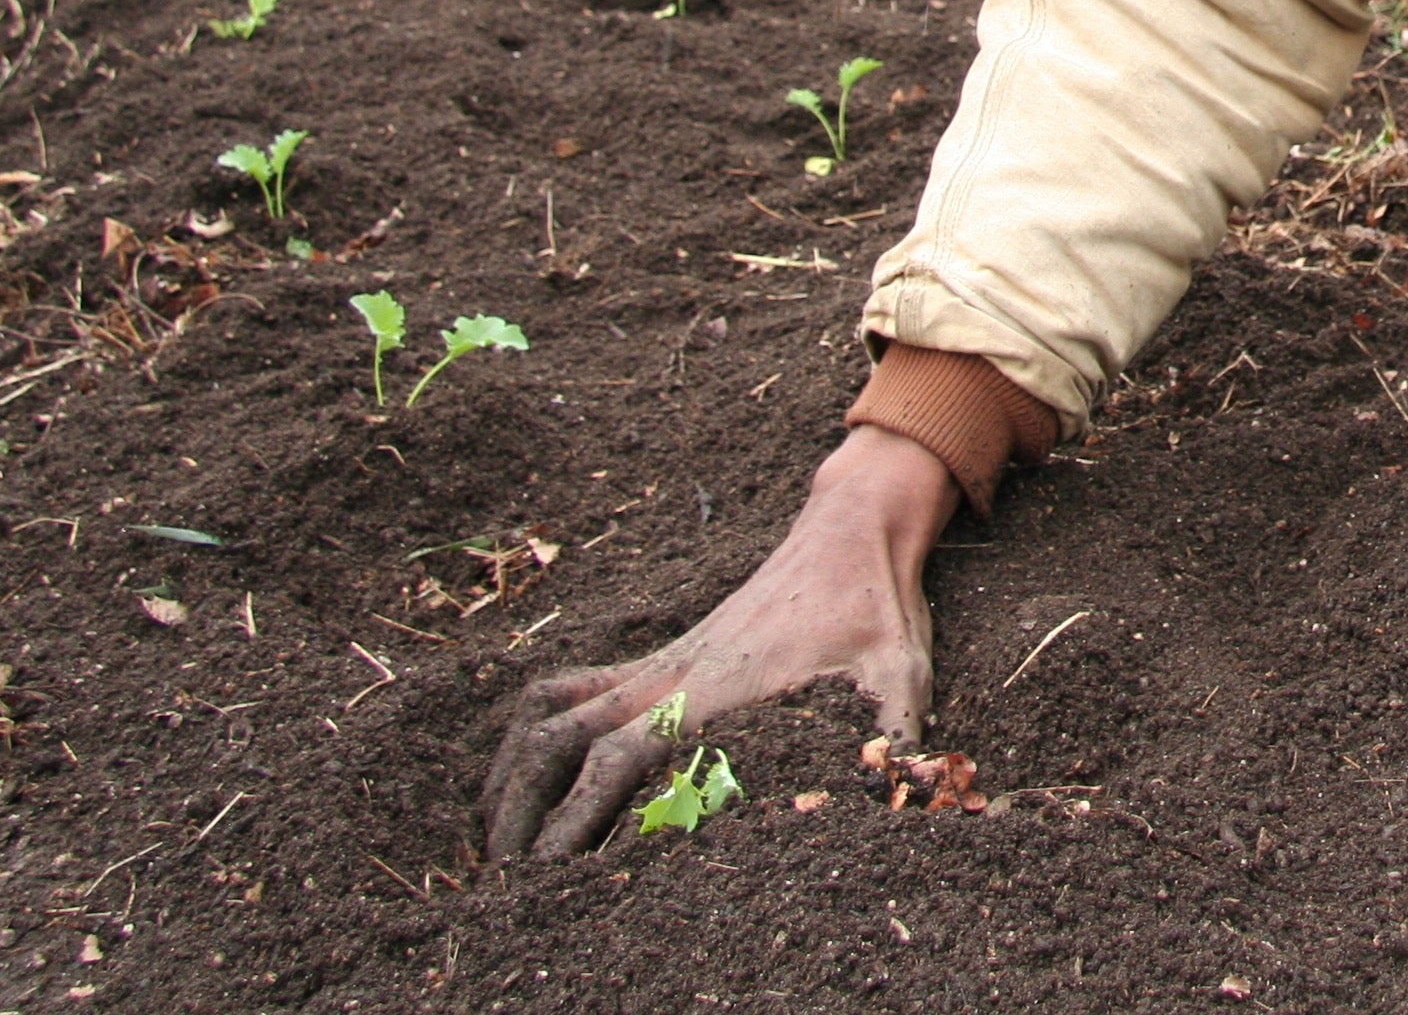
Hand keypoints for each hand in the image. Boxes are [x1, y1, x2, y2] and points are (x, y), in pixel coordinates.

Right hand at [479, 427, 956, 858]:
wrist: (851, 531)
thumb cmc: (874, 609)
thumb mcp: (897, 679)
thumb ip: (896, 743)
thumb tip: (914, 800)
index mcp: (714, 691)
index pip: (619, 759)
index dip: (576, 819)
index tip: (547, 875)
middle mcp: (669, 676)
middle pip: (561, 742)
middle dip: (522, 811)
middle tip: (502, 876)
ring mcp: (659, 663)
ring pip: (553, 713)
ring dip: (512, 772)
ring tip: (493, 836)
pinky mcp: (662, 657)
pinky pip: (573, 687)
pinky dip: (535, 727)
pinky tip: (524, 769)